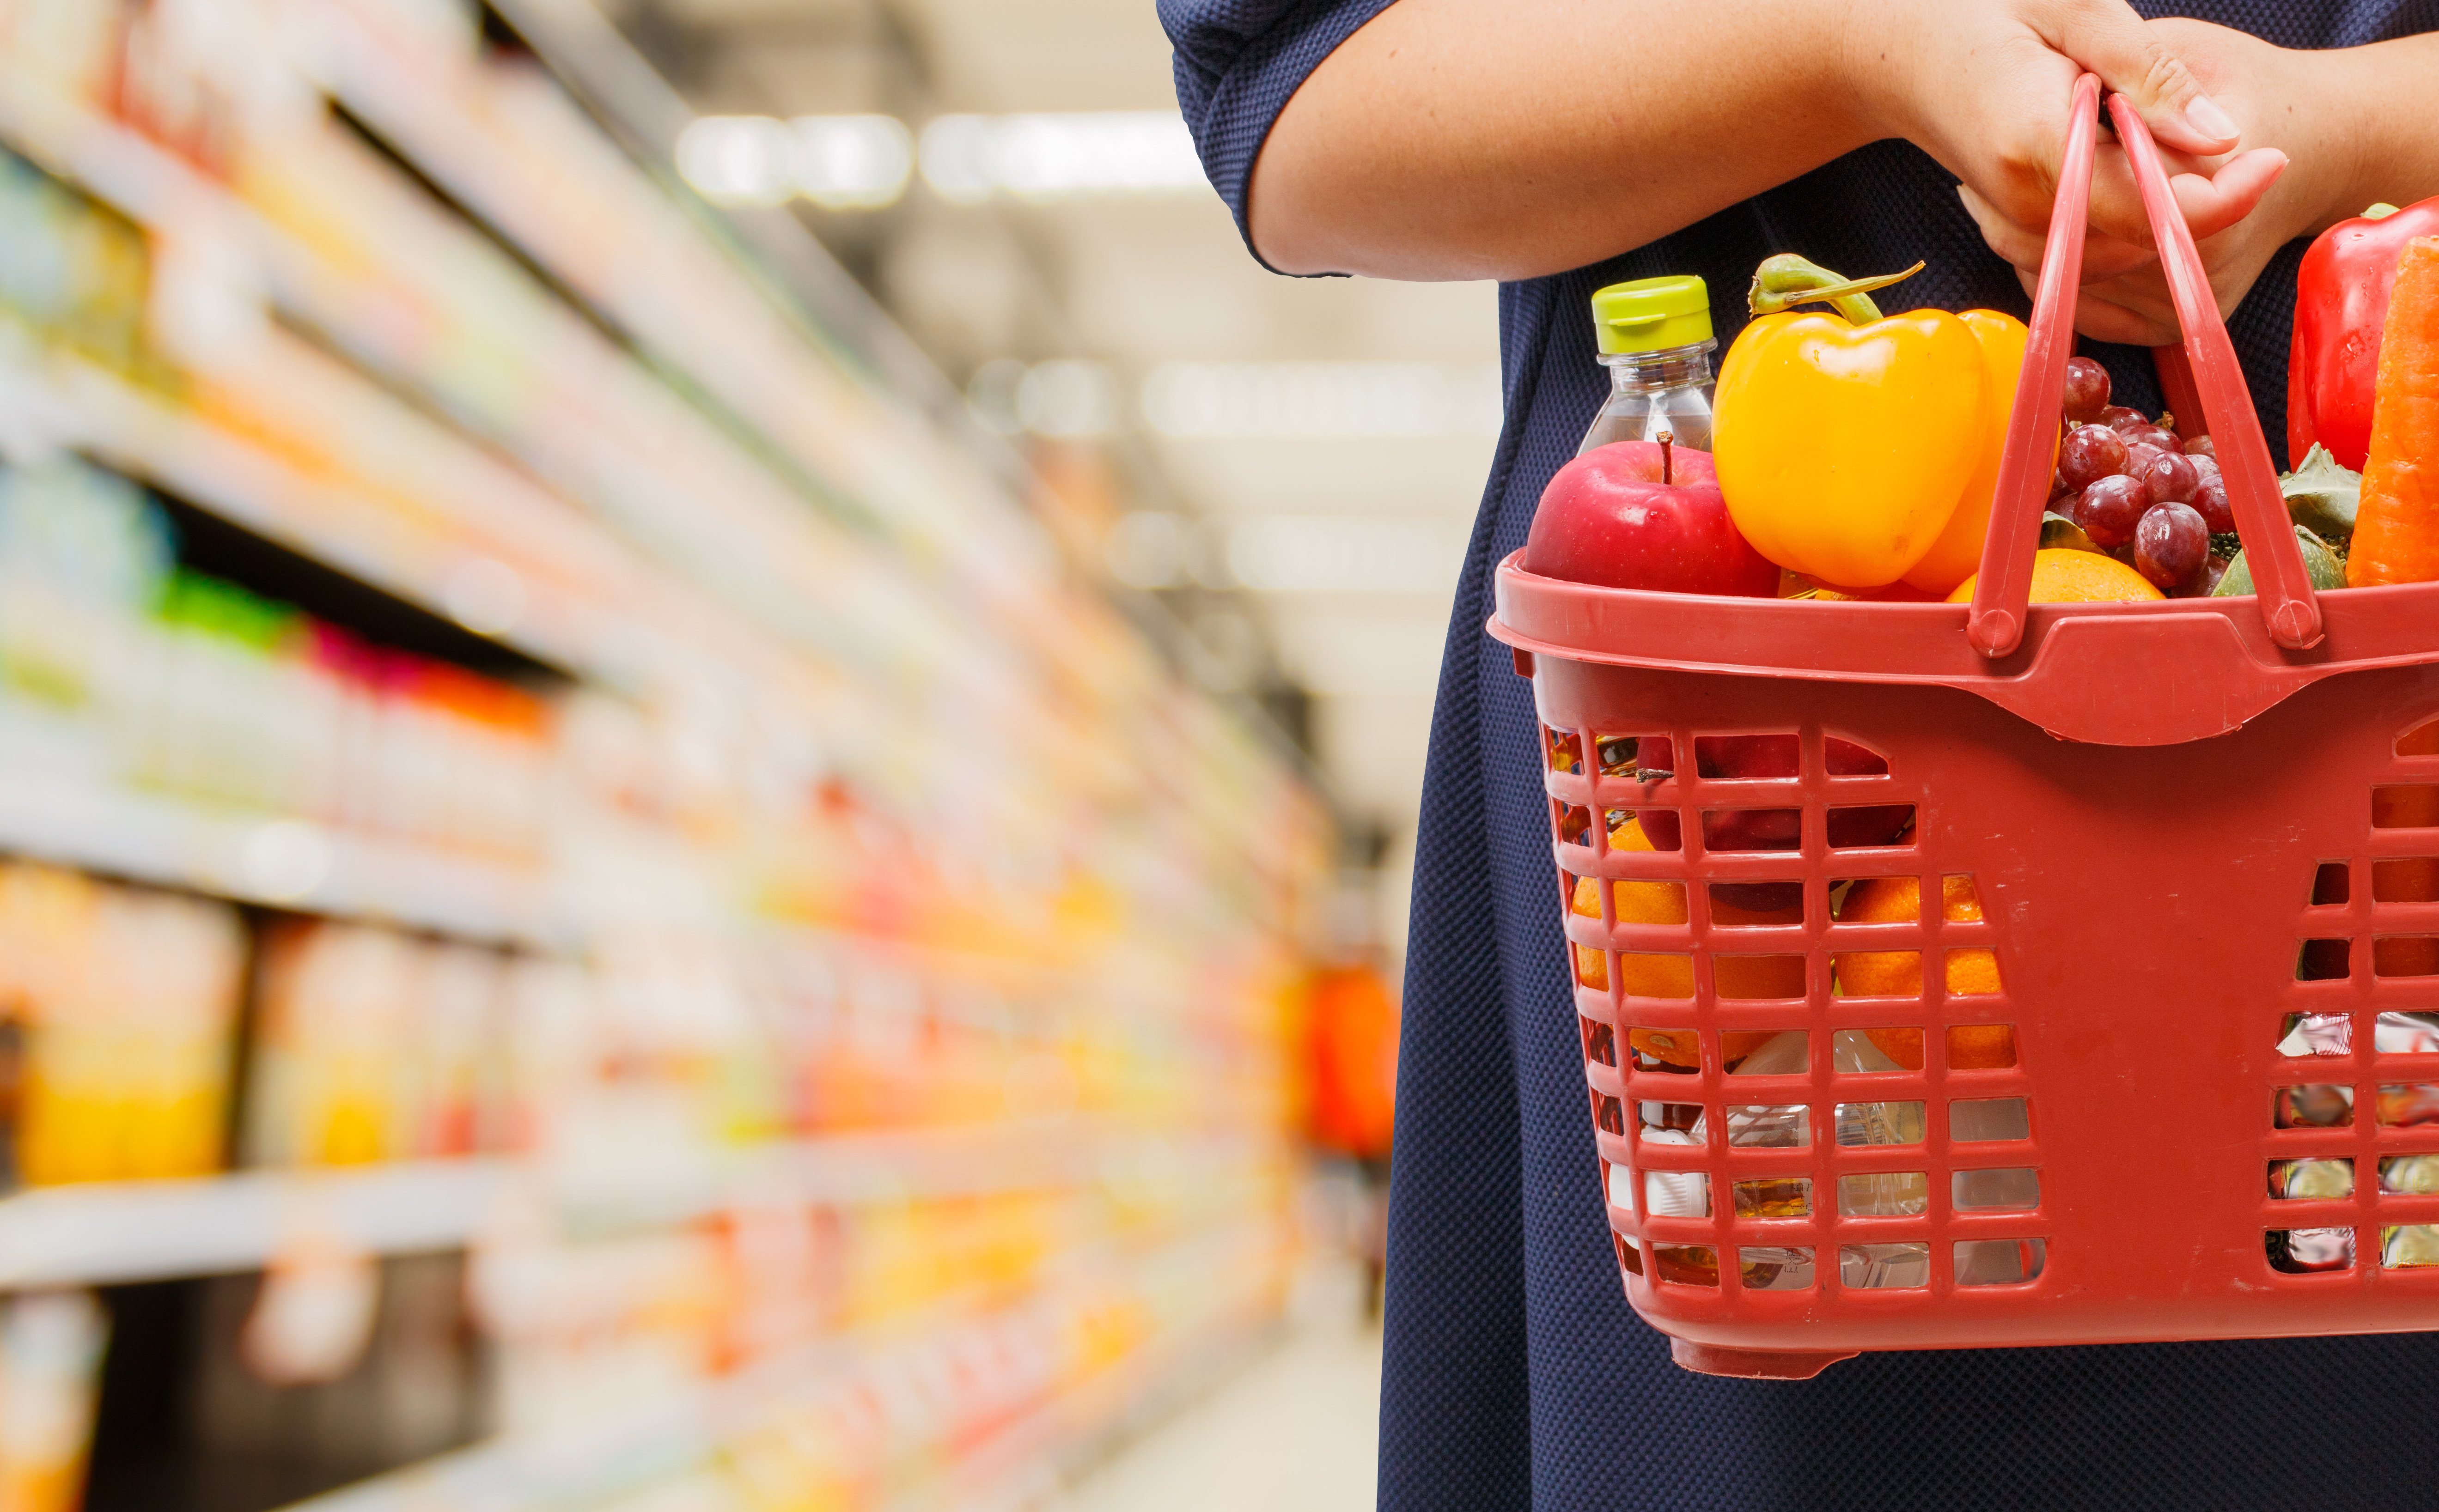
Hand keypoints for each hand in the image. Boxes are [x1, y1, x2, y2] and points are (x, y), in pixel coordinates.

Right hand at [1861, 3, 2289, 345]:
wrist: (1893, 53)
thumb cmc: (1983, 12)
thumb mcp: (2076, 8)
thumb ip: (2149, 73)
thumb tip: (2221, 135)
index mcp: (2034, 138)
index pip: (2144, 202)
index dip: (2220, 195)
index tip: (2272, 157)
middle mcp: (2017, 200)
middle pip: (2137, 240)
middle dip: (2203, 207)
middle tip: (2247, 152)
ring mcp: (2008, 224)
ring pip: (2116, 258)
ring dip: (2168, 221)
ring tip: (2191, 157)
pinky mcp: (2011, 232)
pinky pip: (2087, 255)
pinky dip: (2131, 230)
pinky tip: (2146, 181)